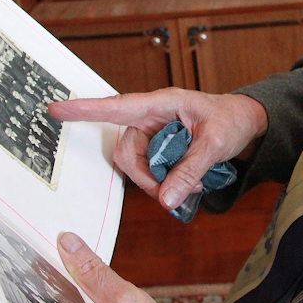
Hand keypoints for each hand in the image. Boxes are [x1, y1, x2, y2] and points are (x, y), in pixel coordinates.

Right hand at [49, 88, 267, 211]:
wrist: (247, 124)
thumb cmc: (231, 120)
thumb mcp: (215, 143)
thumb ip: (190, 170)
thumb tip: (166, 199)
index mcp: (160, 104)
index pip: (116, 106)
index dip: (85, 110)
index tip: (56, 110)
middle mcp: (151, 118)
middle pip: (126, 152)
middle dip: (146, 176)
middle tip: (177, 189)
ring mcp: (153, 135)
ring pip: (136, 166)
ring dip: (158, 182)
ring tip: (192, 184)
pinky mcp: (158, 151)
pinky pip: (148, 173)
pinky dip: (165, 184)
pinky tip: (189, 183)